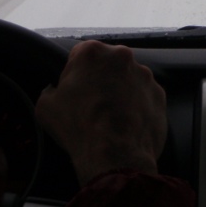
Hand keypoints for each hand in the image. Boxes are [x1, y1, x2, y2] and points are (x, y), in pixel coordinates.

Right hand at [35, 40, 167, 185]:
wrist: (115, 154)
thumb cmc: (77, 126)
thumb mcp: (45, 106)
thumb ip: (51, 90)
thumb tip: (56, 90)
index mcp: (92, 52)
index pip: (79, 55)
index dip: (74, 73)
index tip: (73, 91)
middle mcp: (122, 56)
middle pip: (107, 64)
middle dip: (99, 79)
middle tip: (91, 104)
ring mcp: (145, 74)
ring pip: (128, 78)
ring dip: (120, 91)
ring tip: (110, 117)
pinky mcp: (159, 93)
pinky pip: (144, 95)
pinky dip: (136, 105)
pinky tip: (126, 123)